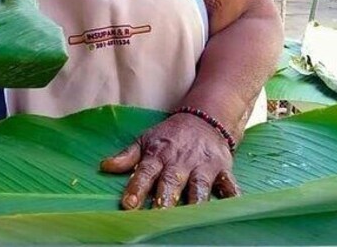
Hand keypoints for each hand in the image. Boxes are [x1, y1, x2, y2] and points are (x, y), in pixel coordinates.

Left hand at [99, 113, 238, 209]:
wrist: (204, 119)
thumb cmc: (170, 137)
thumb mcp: (146, 140)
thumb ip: (127, 156)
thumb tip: (104, 166)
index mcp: (159, 155)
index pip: (145, 173)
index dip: (136, 188)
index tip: (128, 205)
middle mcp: (180, 162)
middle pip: (172, 182)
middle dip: (165, 198)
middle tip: (158, 216)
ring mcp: (203, 166)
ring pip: (199, 186)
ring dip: (195, 200)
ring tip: (190, 216)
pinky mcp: (223, 170)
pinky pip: (229, 185)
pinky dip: (231, 196)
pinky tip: (230, 208)